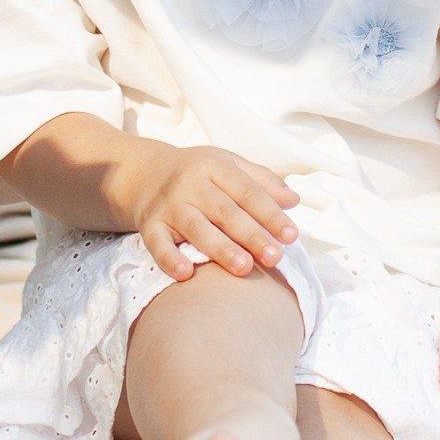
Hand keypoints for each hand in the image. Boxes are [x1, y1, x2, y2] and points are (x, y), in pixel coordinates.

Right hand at [123, 142, 298, 282]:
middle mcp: (190, 183)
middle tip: (274, 257)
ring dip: (220, 248)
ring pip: (195, 228)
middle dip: (251, 235)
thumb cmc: (198, 173)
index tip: (290, 235)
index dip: (270, 213)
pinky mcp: (150, 225)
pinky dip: (169, 259)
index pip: (246, 191)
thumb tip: (294, 201)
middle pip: (225, 211)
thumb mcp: (229, 165)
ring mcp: (168, 205)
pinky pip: (157, 244)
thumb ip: (262, 181)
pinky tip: (185, 274)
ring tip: (244, 267)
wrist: (145, 173)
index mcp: (214, 166)